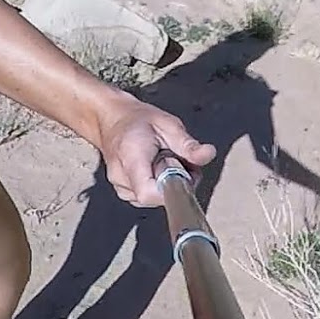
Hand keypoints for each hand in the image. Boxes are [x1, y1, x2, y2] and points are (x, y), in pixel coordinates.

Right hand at [93, 95, 216, 206]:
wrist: (112, 119)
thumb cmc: (138, 119)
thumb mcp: (168, 124)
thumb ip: (187, 143)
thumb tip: (207, 154)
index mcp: (131, 157)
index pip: (148, 193)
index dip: (170, 190)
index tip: (183, 175)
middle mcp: (121, 176)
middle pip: (155, 197)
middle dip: (174, 182)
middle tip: (176, 159)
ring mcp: (120, 186)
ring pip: (153, 199)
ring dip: (166, 184)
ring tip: (163, 161)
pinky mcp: (123, 191)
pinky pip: (147, 198)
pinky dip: (157, 185)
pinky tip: (155, 169)